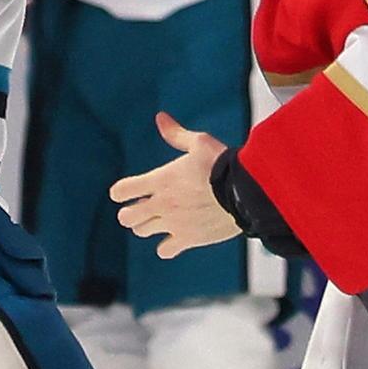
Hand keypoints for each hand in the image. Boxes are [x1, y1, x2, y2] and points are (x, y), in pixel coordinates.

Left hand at [110, 114, 240, 258]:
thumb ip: (176, 134)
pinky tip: (176, 238)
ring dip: (146, 226)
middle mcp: (162, 204)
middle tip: (143, 206)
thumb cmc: (223, 164)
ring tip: (161, 219)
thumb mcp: (200, 142)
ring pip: (142, 232)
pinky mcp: (189, 239)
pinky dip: (167, 247)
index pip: (121, 191)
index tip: (128, 190)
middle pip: (126, 217)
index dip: (121, 191)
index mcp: (160, 180)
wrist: (246, 192)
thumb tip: (160, 117)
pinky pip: (165, 251)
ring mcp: (174, 223)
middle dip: (131, 212)